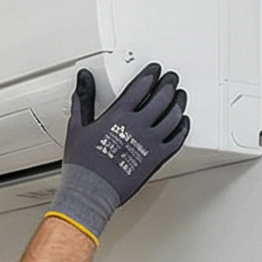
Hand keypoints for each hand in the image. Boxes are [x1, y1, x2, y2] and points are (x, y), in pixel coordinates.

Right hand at [48, 63, 189, 242]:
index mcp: (118, 115)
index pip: (141, 86)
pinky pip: (177, 139)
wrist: (91, 192)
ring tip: (180, 96)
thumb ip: (83, 99)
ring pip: (173, 115)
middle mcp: (137, 125)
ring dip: (178, 102)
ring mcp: (150, 142)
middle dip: (169, 84)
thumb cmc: (83, 165)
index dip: (151, 74)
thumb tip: (84, 78)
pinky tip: (183, 122)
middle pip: (161, 97)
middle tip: (172, 78)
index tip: (155, 70)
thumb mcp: (78, 127)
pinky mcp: (157, 158)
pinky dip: (183, 128)